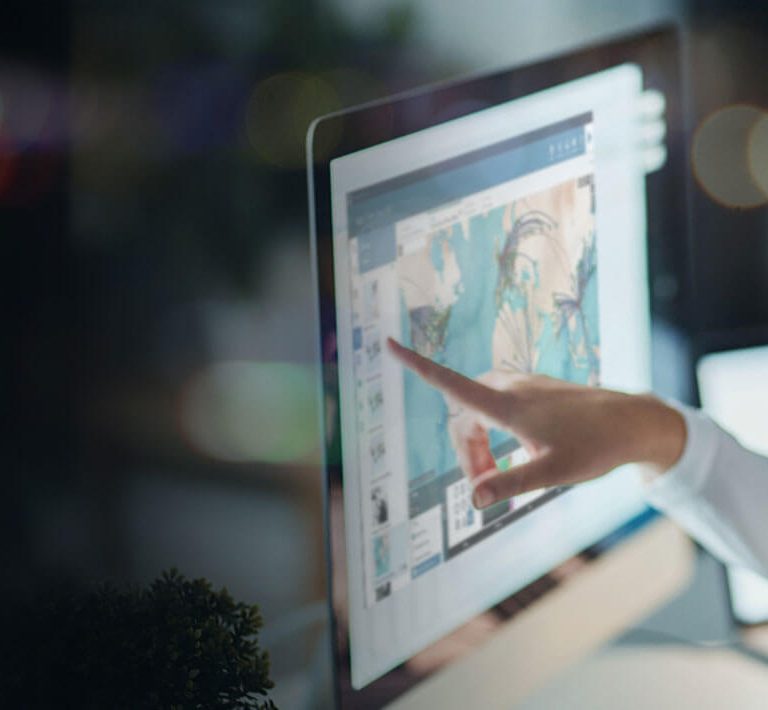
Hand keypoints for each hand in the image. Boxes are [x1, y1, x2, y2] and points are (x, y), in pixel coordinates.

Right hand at [387, 338, 685, 508]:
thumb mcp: (552, 472)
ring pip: (481, 410)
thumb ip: (510, 483)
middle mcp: (512, 388)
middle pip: (463, 413)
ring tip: (499, 474)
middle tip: (483, 487)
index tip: (389, 345)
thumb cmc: (596, 448)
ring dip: (479, 442)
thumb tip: (472, 499)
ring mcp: (526, 386)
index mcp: (508, 405)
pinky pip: (500, 405)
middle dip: (465, 450)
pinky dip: (496, 432)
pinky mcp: (537, 390)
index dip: (417, 366)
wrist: (635, 422)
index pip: (451, 383)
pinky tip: (520, 453)